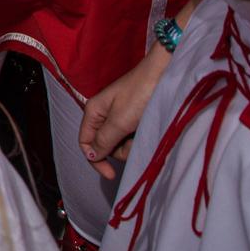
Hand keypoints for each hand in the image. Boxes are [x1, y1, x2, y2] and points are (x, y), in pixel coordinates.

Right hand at [78, 45, 173, 177]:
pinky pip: (132, 136)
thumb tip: (90, 155)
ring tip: (144, 131)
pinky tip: (148, 129)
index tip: (111, 174)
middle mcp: (104, 115)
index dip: (95, 160)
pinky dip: (139, 138)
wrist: (164, 75)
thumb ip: (103, 140)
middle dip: (119, 149)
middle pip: (104, 145)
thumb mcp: (119, 121)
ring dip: (132, 144)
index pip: (85, 142)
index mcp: (94, 112)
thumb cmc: (140, 95)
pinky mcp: (134, 118)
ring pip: (120, 143)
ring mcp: (120, 117)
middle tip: (134, 140)